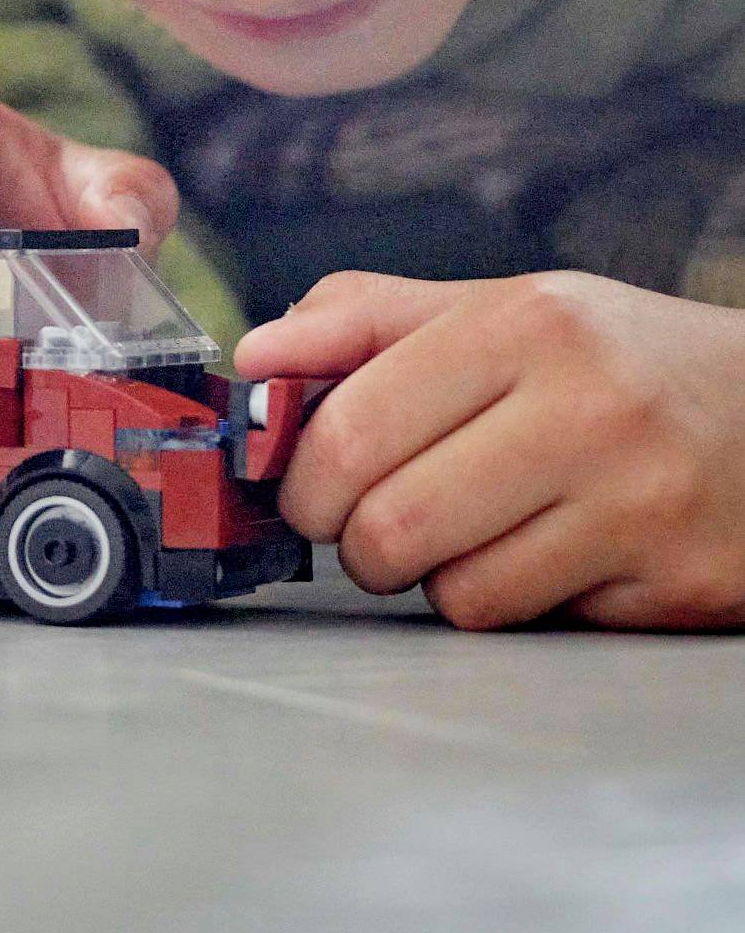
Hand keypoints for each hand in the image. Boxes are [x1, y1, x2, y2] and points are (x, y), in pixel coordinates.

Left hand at [238, 270, 744, 629]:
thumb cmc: (617, 362)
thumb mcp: (502, 308)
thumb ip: (366, 320)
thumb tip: (254, 358)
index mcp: (526, 325)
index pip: (347, 429)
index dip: (301, 478)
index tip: (309, 484)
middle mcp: (588, 408)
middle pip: (386, 523)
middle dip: (352, 538)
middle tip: (370, 521)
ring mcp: (641, 503)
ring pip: (451, 591)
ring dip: (431, 576)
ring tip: (466, 531)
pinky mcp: (678, 584)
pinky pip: (523, 624)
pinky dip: (506, 601)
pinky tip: (540, 556)